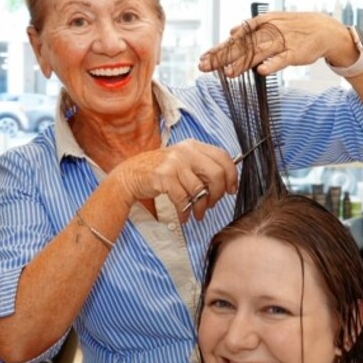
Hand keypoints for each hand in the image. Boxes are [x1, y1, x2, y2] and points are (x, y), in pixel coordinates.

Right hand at [111, 140, 237, 221]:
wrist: (130, 174)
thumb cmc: (161, 172)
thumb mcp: (184, 162)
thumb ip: (203, 167)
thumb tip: (227, 182)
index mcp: (194, 146)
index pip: (223, 157)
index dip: (232, 176)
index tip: (231, 190)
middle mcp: (185, 151)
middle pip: (216, 174)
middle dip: (218, 194)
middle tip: (212, 204)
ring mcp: (174, 163)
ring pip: (200, 190)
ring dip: (201, 207)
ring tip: (197, 214)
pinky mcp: (163, 177)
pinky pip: (183, 199)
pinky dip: (185, 211)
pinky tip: (184, 215)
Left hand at [198, 12, 356, 76]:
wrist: (323, 29)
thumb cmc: (295, 29)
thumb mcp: (272, 24)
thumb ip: (252, 31)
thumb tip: (232, 32)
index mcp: (261, 27)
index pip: (235, 40)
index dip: (219, 49)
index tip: (204, 59)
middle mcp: (268, 33)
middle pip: (242, 46)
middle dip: (222, 57)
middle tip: (205, 66)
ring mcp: (281, 42)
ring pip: (258, 53)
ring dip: (243, 63)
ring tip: (228, 73)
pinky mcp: (295, 52)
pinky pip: (282, 59)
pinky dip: (272, 64)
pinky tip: (261, 71)